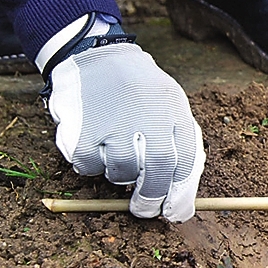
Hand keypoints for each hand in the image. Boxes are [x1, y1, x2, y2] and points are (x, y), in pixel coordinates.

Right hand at [46, 40, 204, 220]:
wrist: (95, 55)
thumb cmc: (139, 90)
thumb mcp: (171, 105)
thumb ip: (181, 142)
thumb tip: (182, 195)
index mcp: (174, 113)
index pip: (185, 164)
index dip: (181, 195)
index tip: (175, 212)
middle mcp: (147, 119)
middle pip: (157, 174)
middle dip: (152, 199)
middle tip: (145, 210)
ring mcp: (114, 126)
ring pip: (122, 173)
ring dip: (120, 175)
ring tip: (117, 153)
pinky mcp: (82, 132)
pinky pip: (88, 166)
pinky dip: (91, 165)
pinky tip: (94, 143)